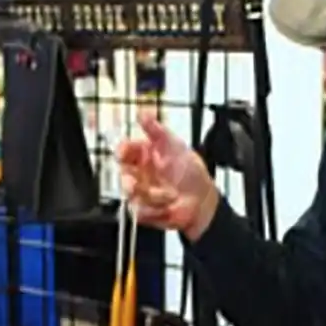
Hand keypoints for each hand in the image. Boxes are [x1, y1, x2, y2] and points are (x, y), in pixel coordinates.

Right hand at [116, 112, 218, 240]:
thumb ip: (157, 131)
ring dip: (153, 196)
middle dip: (130, 181)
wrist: (202, 201)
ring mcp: (140, 192)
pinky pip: (139, 211)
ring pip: (131, 194)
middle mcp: (139, 173)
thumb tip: (143, 113)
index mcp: (144, 155)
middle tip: (137, 184)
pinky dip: (156, 210)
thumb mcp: (176, 147)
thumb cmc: (191, 173)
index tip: (125, 153)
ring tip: (171, 196)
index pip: (125, 150)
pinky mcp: (143, 211)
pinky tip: (169, 207)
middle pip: (122, 174)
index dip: (122, 151)